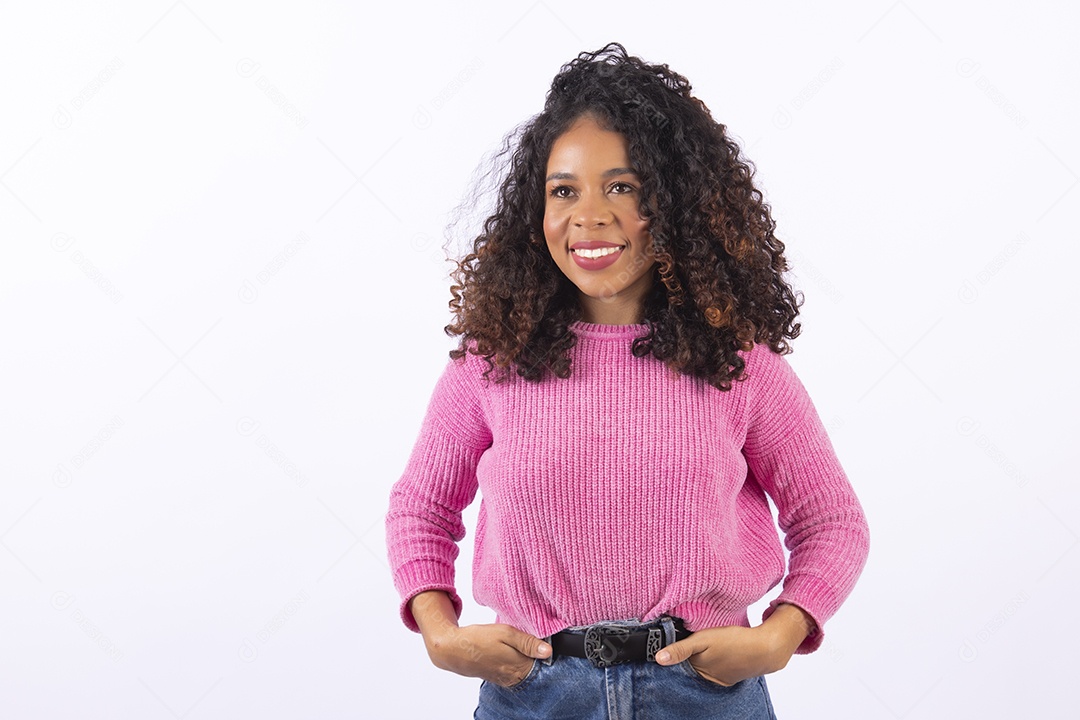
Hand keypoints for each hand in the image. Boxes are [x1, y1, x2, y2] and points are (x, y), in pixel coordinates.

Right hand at [424, 622, 551, 687]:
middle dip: (536, 655)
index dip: (544, 649)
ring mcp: (507, 679)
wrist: (453, 650)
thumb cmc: (478, 639)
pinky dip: (515, 661)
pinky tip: (509, 651)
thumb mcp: (505, 633)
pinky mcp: (499, 678)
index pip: (544, 662)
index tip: (543, 638)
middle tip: (529, 639)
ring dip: (525, 658)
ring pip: (525, 669)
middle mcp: (515, 677)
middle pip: (536, 667)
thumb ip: (527, 642)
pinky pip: (514, 671)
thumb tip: (548, 651)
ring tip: (517, 644)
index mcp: (519, 667)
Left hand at [653, 604, 813, 685]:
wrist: (765, 648)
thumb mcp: (703, 640)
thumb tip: (658, 658)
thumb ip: (681, 649)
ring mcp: (719, 678)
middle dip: (685, 657)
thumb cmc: (734, 641)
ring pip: (701, 668)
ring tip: (704, 646)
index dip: (673, 654)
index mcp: (698, 671)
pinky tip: (716, 653)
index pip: (677, 664)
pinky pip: (714, 670)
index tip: (668, 645)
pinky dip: (712, 662)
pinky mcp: (729, 676)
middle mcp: (707, 678)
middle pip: (688, 667)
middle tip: (688, 641)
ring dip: (699, 659)